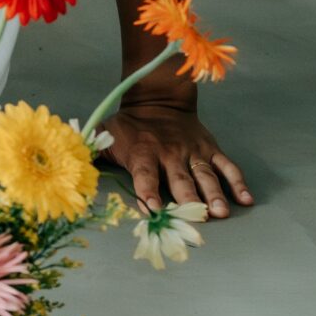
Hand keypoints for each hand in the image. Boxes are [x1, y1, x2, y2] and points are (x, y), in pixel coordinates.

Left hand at [103, 99, 252, 218]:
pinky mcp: (210, 148)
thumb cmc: (128, 125)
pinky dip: (238, 182)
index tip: (151, 208)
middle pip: (179, 178)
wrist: (158, 98)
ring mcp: (193, 152)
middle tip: (199, 217)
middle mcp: (169, 153)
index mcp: (142, 152)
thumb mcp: (105, 133)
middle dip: (188, 198)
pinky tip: (246, 200)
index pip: (144, 174)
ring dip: (214, 194)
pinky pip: (227, 166)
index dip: (146, 190)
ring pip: (205, 175)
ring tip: (221, 212)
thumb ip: (92, 151)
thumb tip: (69, 166)